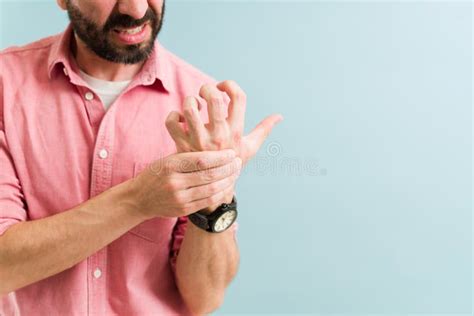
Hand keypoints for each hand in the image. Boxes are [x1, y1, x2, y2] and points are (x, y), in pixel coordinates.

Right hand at [130, 149, 241, 219]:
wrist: (139, 198)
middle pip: (209, 175)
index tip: (231, 153)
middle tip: (238, 162)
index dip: (220, 157)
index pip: (201, 160)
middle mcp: (174, 182)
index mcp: (170, 164)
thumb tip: (216, 147)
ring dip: (227, 181)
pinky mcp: (183, 209)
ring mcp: (178, 197)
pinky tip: (227, 186)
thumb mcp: (168, 159)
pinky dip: (220, 193)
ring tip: (235, 173)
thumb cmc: (158, 173)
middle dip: (228, 168)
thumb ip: (188, 155)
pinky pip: (207, 201)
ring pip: (211, 189)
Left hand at [165, 80, 282, 164]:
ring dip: (190, 101)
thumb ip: (264, 129)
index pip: (238, 98)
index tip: (223, 88)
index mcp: (235, 131)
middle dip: (208, 88)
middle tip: (206, 92)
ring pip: (189, 108)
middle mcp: (218, 135)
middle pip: (214, 99)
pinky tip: (181, 119)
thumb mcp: (250, 147)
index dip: (230, 85)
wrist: (212, 188)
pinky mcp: (182, 146)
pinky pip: (172, 123)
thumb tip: (279, 116)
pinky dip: (173, 116)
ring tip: (194, 106)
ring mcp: (199, 141)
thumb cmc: (232, 163)